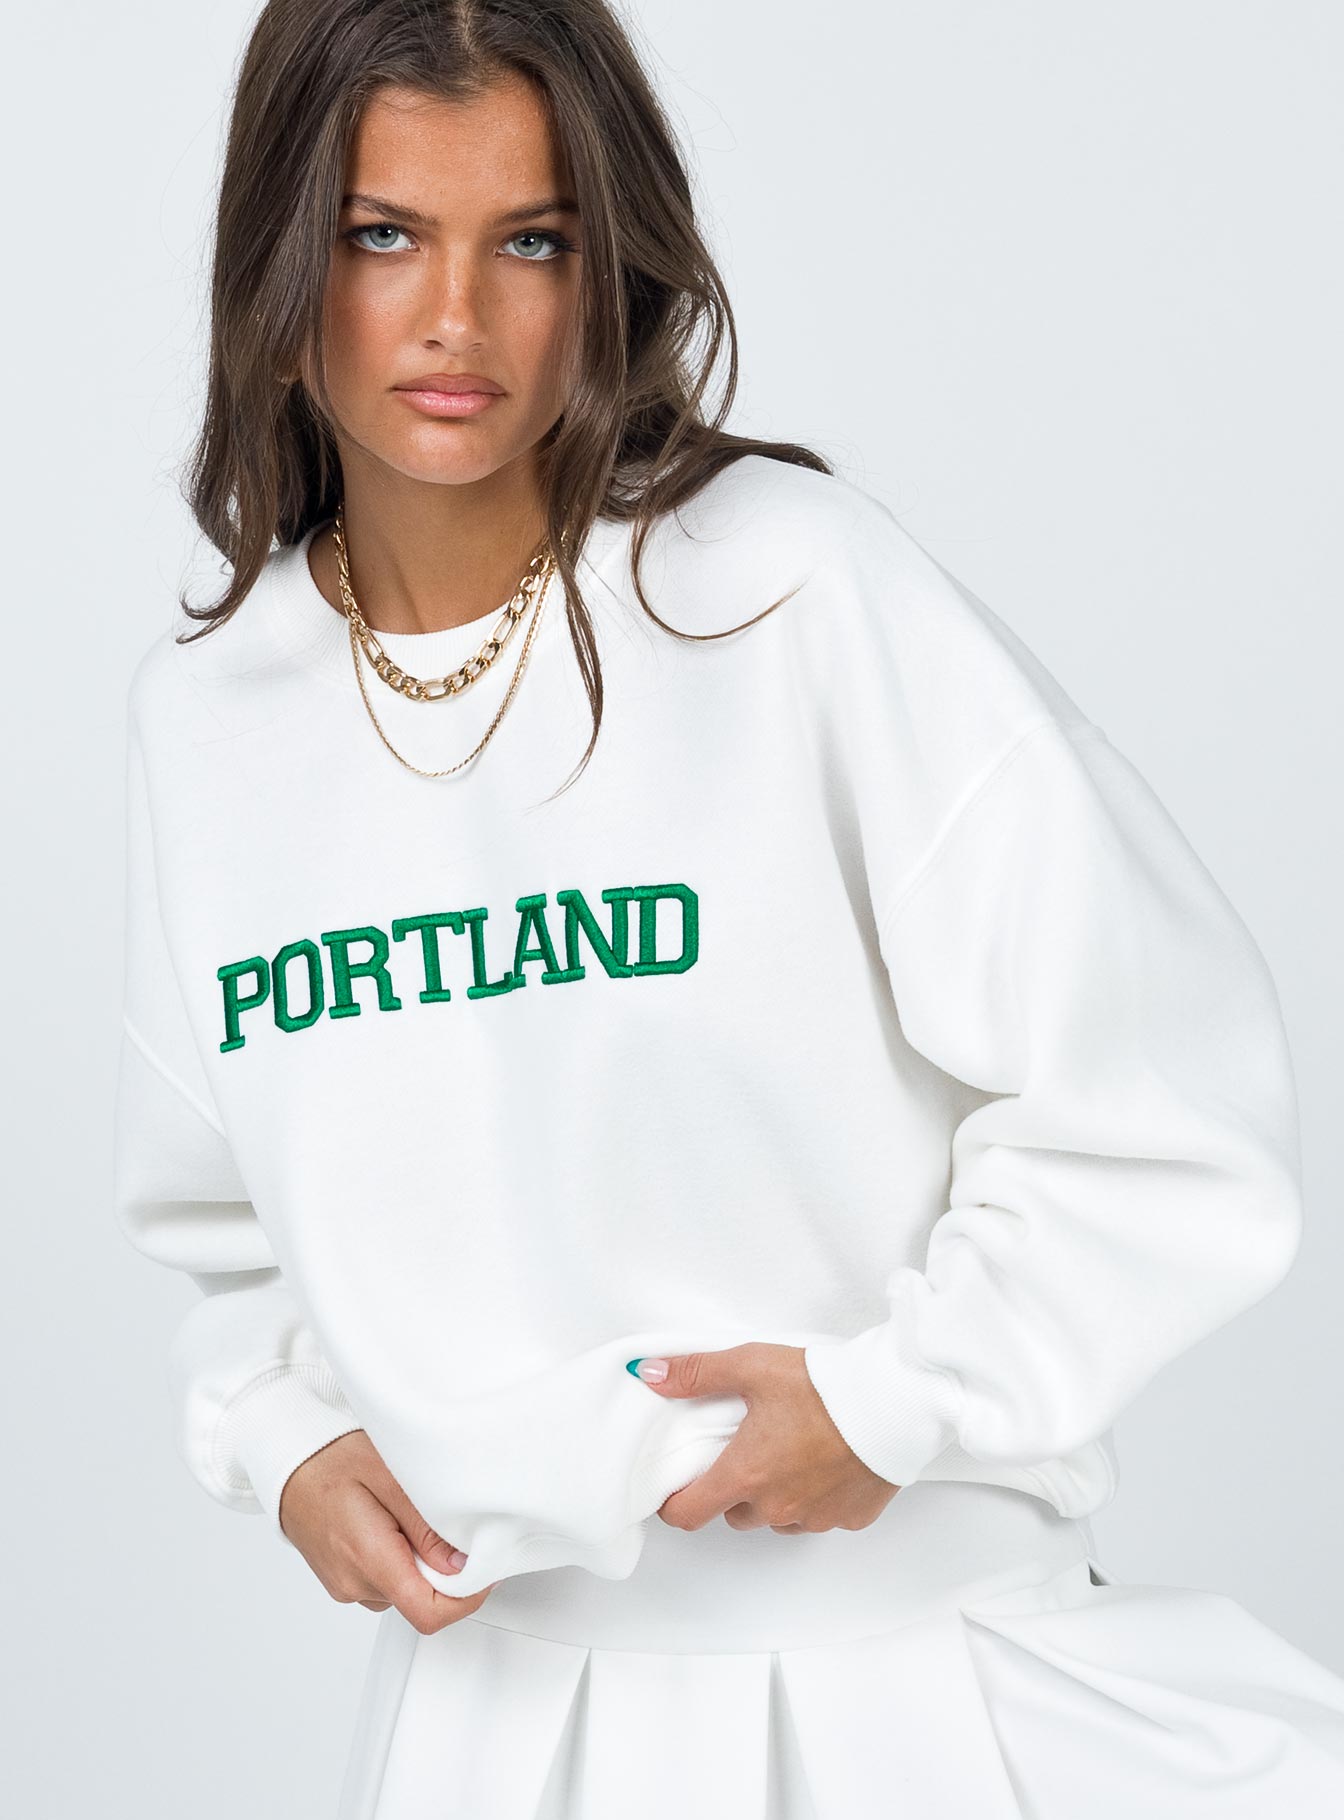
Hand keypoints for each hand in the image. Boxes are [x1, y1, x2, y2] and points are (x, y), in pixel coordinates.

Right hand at [278, 1430, 499, 1632]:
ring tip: (408, 1516)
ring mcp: (346, 1586)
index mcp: (368, 1558)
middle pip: (420, 1602)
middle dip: (444, 1571)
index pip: (428, 1613)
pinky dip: (399, 1560)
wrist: (289, 1463)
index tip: (482, 1566)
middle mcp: (354, 1583)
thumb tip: (461, 1566)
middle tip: (445, 1524)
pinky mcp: (343, 1581)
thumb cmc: (334, 1459)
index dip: (466, 1596)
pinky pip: (385, 1582)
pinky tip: (391, 1524)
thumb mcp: (391, 1476)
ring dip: (419, 1563)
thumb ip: (426, 1526)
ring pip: (403, 1591)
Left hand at [636, 1342, 901, 1533]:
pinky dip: (815, 1497)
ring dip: (774, 1496)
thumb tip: (650, 1374)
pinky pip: (819, 1517)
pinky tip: (825, 1462)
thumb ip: (696, 1373)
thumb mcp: (751, 1365)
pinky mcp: (849, 1518)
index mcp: (746, 1475)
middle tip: (747, 1448)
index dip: (674, 1503)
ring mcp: (815, 1517)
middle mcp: (777, 1507)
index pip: (688, 1515)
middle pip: (735, 1514)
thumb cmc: (824, 1385)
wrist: (892, 1400)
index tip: (676, 1487)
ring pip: (777, 1519)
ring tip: (790, 1451)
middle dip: (733, 1488)